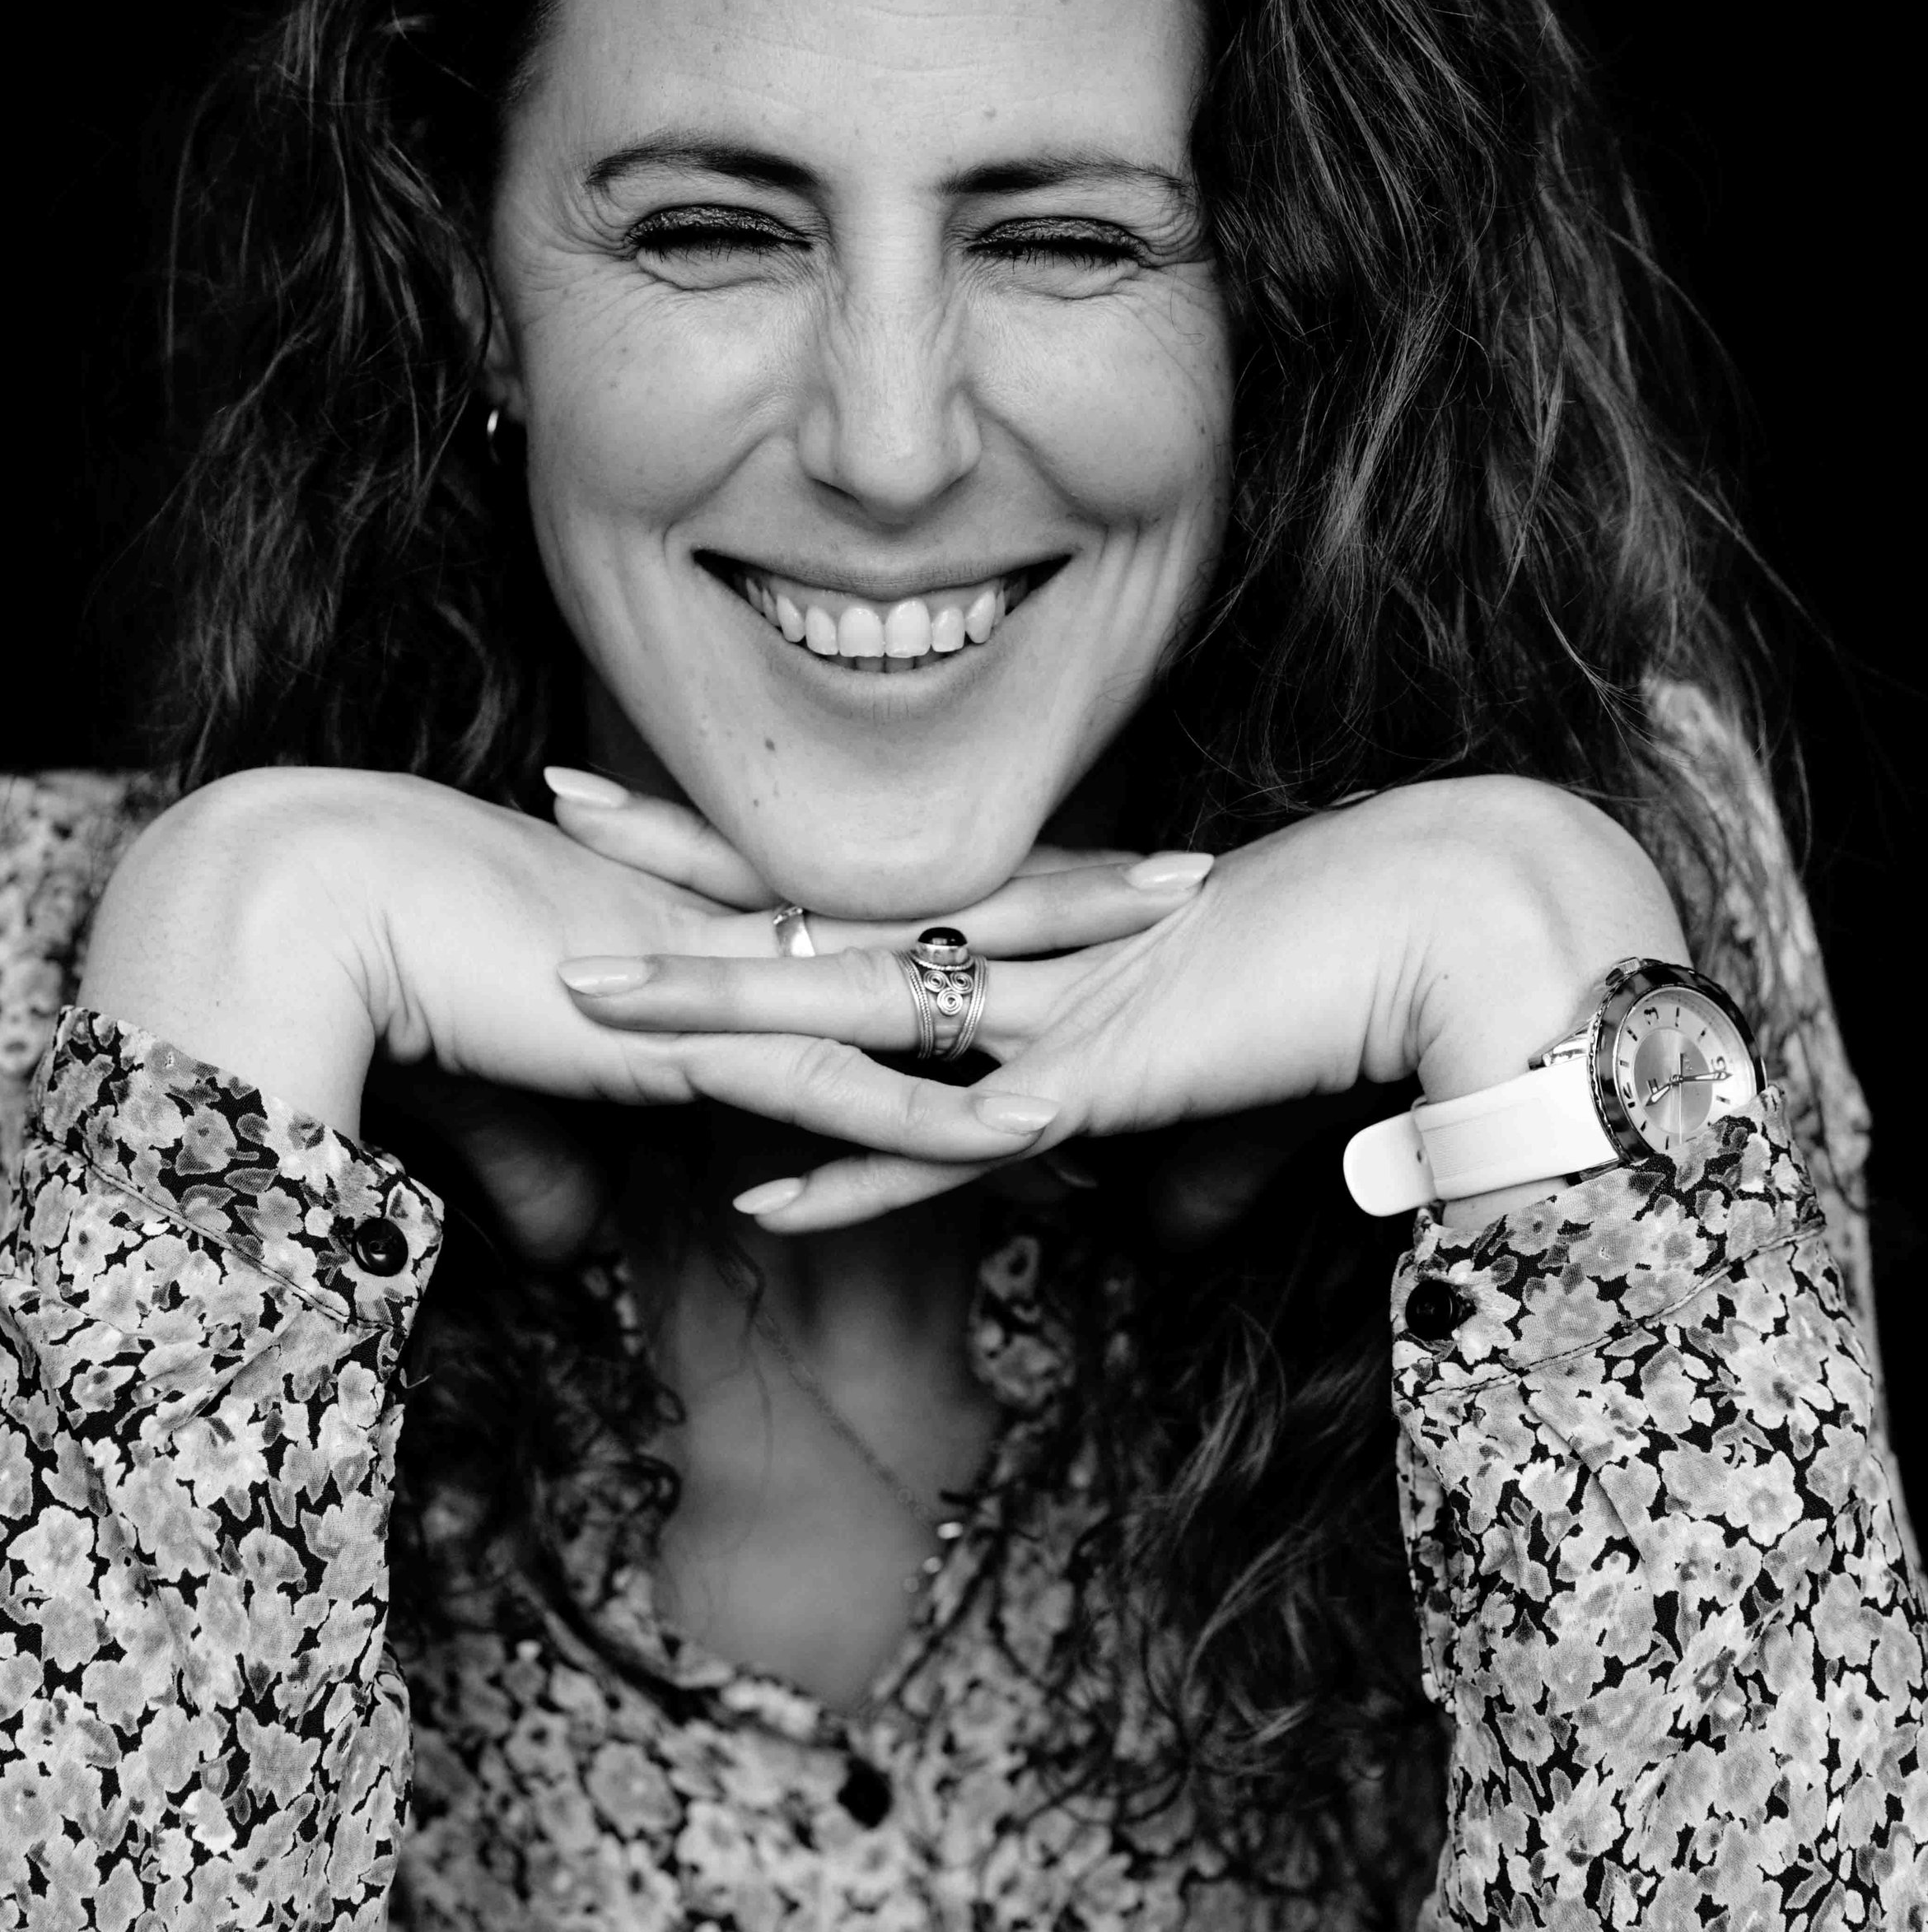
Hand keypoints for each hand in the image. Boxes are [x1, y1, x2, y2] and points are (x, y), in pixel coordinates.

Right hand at [75, 764, 1212, 1177]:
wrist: (336, 901)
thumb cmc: (420, 967)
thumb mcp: (523, 1072)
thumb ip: (575, 1148)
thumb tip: (577, 1233)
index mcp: (731, 913)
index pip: (894, 890)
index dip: (994, 878)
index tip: (1087, 862)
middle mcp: (753, 929)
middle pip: (947, 905)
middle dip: (1078, 889)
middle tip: (1195, 867)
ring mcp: (735, 978)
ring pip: (929, 974)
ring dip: (1053, 975)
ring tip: (1173, 960)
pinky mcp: (695, 1038)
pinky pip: (848, 1081)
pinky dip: (944, 1113)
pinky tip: (1038, 1135)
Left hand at [556, 775, 1686, 1230]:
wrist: (1453, 915)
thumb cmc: (1346, 954)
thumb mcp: (1213, 1043)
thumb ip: (1147, 1123)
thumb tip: (1132, 1206)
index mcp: (1026, 913)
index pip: (845, 865)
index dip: (733, 833)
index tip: (633, 794)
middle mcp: (1017, 944)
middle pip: (811, 899)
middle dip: (670, 863)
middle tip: (548, 798)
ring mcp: (1045, 1009)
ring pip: (844, 1005)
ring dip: (709, 1011)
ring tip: (579, 996)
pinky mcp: (1099, 1082)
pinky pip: (950, 1146)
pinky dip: (859, 1181)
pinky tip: (758, 1208)